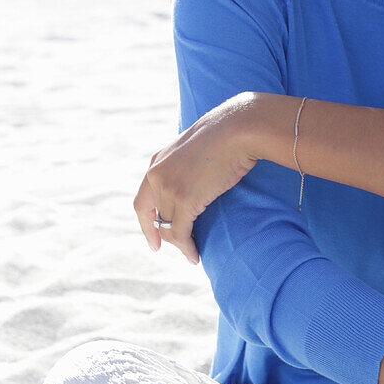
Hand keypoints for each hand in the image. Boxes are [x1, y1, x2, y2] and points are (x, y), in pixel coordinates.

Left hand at [134, 93, 259, 263]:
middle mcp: (156, 175)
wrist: (239, 129)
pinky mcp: (184, 201)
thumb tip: (197, 178)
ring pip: (167, 227)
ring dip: (180, 243)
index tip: (153, 236)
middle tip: (161, 248)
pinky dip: (187, 248)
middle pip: (151, 215)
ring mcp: (168, 188)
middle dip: (157, 234)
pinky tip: (195, 255)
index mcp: (157, 161)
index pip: (143, 198)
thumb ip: (187, 165)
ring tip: (192, 253)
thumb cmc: (228, 134)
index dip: (146, 220)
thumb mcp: (197, 148)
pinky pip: (180, 233)